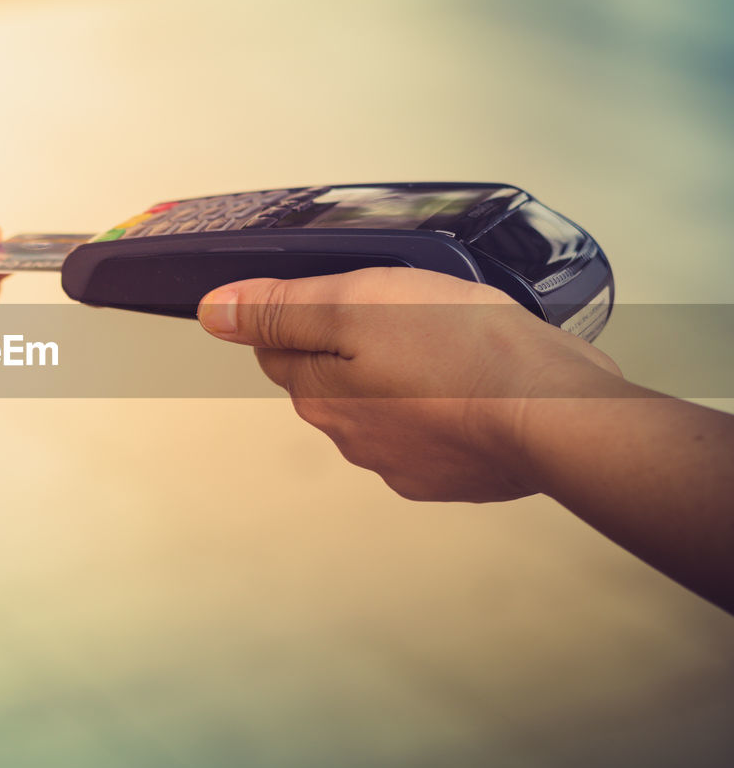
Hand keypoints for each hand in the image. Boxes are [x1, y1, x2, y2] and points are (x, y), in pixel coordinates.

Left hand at [197, 268, 621, 501]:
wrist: (552, 412)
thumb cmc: (460, 351)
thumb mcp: (352, 304)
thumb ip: (280, 308)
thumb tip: (214, 312)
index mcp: (320, 396)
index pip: (280, 348)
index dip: (306, 311)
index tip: (341, 294)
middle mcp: (352, 438)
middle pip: (331, 378)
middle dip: (353, 345)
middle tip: (401, 311)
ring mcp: (404, 462)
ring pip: (384, 404)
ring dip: (401, 375)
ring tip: (446, 343)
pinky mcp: (455, 474)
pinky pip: (433, 429)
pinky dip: (444, 406)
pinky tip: (473, 380)